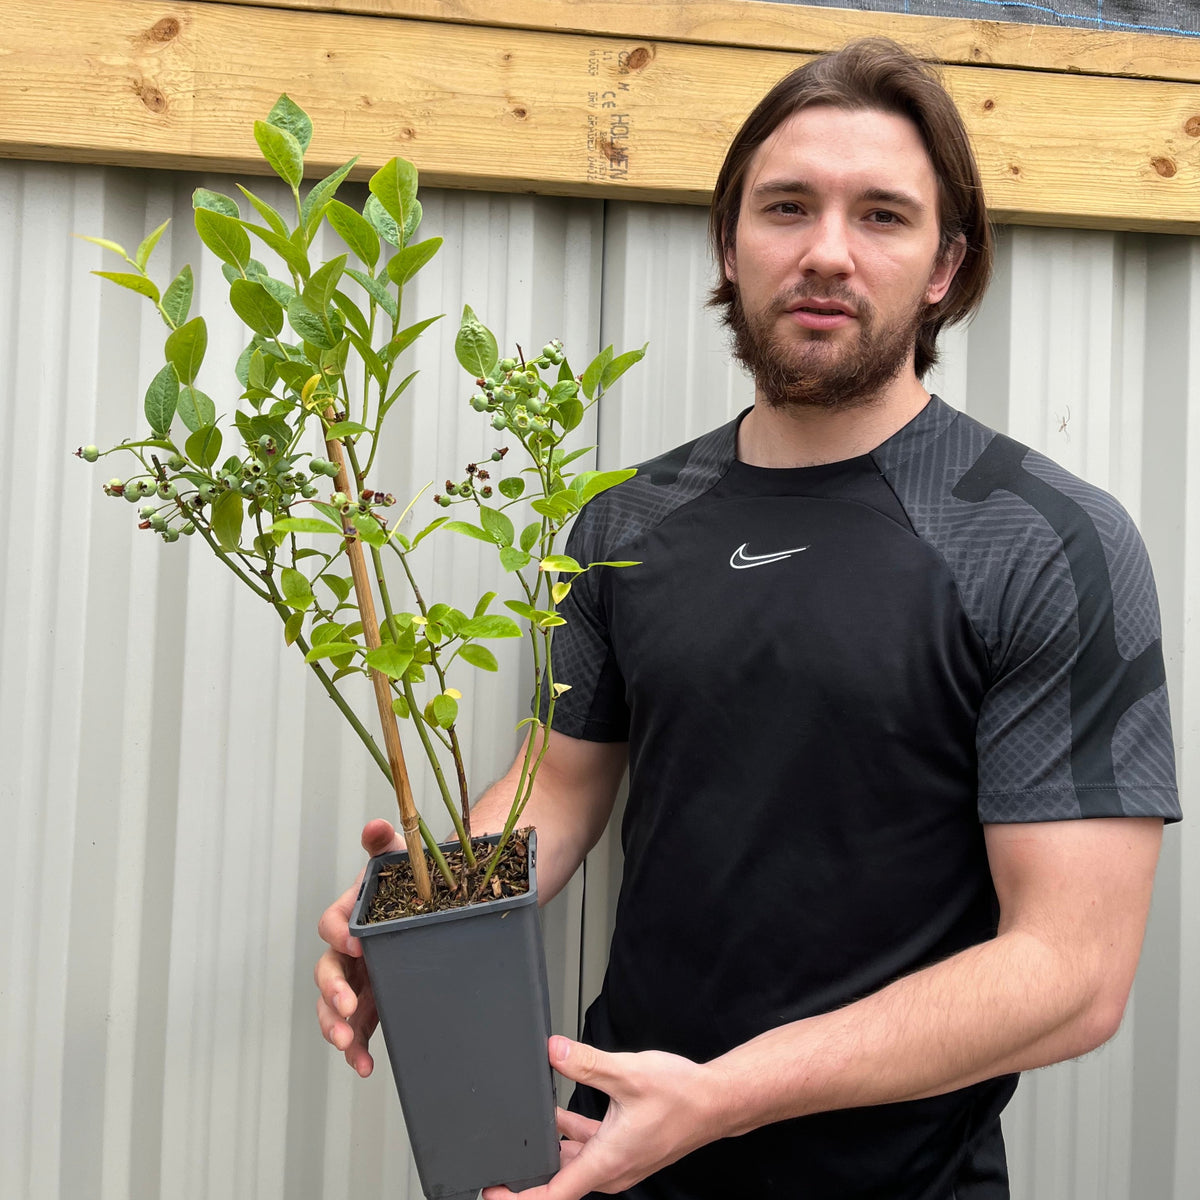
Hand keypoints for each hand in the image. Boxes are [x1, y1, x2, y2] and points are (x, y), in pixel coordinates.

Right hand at [314, 818, 403, 1076]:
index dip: (338, 933)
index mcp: (352, 914)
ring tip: (348, 1045)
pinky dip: (356, 1049)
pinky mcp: (370, 1004)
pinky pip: (356, 1029)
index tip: (356, 943)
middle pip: (326, 970)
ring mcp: (357, 978)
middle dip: (332, 990)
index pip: (333, 922)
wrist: (433, 907)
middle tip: (348, 1004)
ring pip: (332, 1006)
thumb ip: (386, 845)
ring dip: (335, 1026)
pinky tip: (365, 1066)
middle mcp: (348, 949)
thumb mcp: (400, 862)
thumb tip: (376, 824)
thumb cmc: (410, 884)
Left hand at [482, 1036, 723, 1199]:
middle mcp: (610, 1169)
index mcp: (607, 1162)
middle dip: (526, 1170)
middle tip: (496, 1157)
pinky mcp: (623, 1147)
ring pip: (571, 1160)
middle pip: (557, 1181)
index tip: (491, 1191)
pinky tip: (555, 1109)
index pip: (553, 1195)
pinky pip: (586, 1146)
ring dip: (547, 1145)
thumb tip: (552, 1051)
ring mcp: (617, 1160)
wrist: (716, 1101)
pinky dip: (567, 1132)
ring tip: (520, 1125)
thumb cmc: (682, 1095)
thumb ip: (586, 1063)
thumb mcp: (628, 1073)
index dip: (517, 1198)